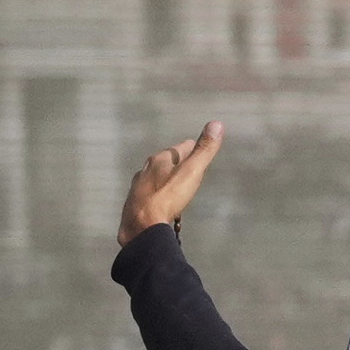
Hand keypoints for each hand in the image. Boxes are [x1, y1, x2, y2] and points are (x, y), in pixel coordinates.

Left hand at [116, 121, 223, 251]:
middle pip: (164, 162)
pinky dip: (155, 194)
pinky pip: (148, 194)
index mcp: (160, 159)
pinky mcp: (133, 204)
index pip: (179, 148)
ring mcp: (137, 187)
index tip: (196, 149)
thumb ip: (204, 150)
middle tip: (187, 168)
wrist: (141, 225)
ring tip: (174, 185)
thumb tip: (217, 123)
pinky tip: (159, 202)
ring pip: (154, 177)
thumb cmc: (168, 196)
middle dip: (176, 163)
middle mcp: (145, 169)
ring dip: (164, 179)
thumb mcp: (191, 172)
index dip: (190, 148)